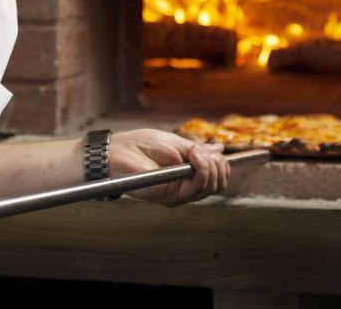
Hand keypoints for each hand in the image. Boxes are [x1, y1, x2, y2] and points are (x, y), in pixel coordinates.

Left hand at [109, 128, 228, 205]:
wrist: (119, 151)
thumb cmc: (141, 145)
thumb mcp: (176, 143)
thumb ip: (198, 150)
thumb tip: (220, 149)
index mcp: (187, 174)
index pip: (217, 177)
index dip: (221, 164)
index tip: (210, 149)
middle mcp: (185, 187)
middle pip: (218, 184)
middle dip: (218, 164)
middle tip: (201, 150)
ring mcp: (179, 194)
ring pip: (211, 187)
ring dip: (209, 165)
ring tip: (195, 151)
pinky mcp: (171, 197)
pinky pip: (197, 187)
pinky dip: (202, 169)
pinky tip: (194, 156)